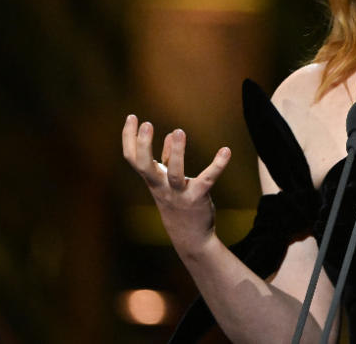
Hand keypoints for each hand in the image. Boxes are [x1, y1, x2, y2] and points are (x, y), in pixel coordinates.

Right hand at [121, 115, 231, 253]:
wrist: (190, 238)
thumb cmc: (177, 204)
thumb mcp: (168, 183)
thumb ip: (168, 159)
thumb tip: (172, 135)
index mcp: (152, 181)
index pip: (132, 158)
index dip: (128, 138)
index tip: (131, 116)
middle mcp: (161, 187)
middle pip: (144, 166)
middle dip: (143, 145)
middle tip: (147, 124)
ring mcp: (179, 194)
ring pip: (175, 174)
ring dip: (177, 153)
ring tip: (179, 131)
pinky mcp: (199, 197)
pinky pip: (208, 179)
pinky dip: (218, 165)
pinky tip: (226, 151)